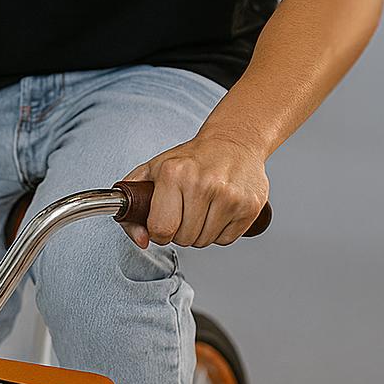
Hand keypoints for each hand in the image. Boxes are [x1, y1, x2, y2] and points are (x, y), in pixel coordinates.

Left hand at [120, 131, 268, 249]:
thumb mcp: (152, 171)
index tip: (164, 221)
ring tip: (204, 208)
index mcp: (174, 173)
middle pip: (184, 238)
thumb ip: (133, 205)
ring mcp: (230, 196)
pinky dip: (220, 231)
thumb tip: (142, 240)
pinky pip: (226, 240)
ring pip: (204, 241)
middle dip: (181, 230)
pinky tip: (220, 210)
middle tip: (186, 209)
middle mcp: (203, 183)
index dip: (159, 232)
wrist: (234, 142)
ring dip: (201, 232)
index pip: (161, 229)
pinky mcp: (250, 206)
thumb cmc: (191, 159)